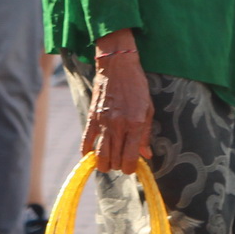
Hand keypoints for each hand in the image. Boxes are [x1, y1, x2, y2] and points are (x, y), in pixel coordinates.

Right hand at [82, 37, 153, 173]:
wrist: (118, 65)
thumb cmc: (137, 86)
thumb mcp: (149, 108)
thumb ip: (146, 134)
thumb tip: (146, 155)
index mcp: (135, 124)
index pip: (130, 158)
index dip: (131, 168)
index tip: (132, 165)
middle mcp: (118, 126)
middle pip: (114, 161)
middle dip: (119, 165)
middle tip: (122, 159)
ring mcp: (103, 123)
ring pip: (99, 157)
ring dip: (105, 163)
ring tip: (110, 159)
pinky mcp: (92, 118)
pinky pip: (85, 142)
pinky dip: (87, 153)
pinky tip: (92, 154)